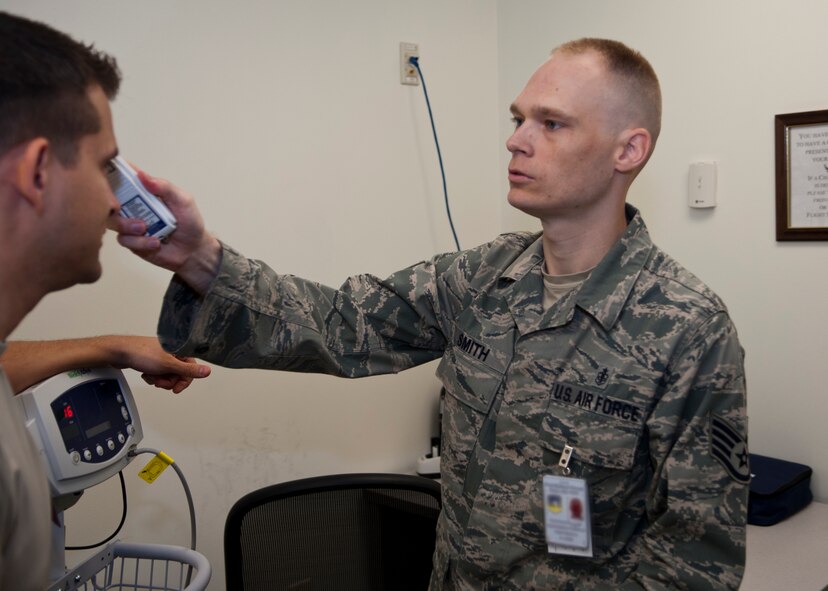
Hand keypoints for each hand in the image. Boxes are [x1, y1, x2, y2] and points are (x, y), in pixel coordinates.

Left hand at [110, 336, 210, 393]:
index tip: (176, 388)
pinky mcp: (153, 360)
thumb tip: (207, 371)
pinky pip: (159, 372)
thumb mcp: (168, 365)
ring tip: (151, 376)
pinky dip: (153, 376)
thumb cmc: (142, 354)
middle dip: (169, 380)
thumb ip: (188, 370)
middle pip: (178, 372)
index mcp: (179, 349)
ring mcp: (162, 355)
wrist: (119, 352)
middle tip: (160, 381)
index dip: (184, 380)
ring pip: (168, 374)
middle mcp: (172, 351)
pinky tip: (146, 374)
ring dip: (160, 379)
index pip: (191, 367)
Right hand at [114, 168, 221, 294]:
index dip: (115, 171)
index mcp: (147, 193)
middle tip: (121, 205)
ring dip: (128, 225)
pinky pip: (124, 239)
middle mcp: (135, 207)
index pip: (127, 178)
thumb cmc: (190, 222)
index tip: (108, 168)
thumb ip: (165, 187)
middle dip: (113, 202)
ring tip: (145, 228)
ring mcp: (131, 224)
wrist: (193, 251)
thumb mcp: (183, 200)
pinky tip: (155, 242)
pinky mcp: (132, 242)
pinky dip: (140, 242)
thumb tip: (142, 175)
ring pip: (114, 221)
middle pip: (111, 199)